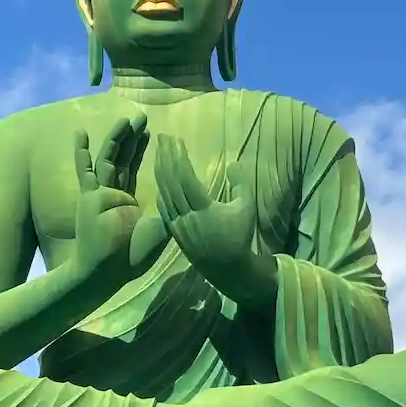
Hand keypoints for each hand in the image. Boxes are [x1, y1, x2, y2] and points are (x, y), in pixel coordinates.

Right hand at [70, 114, 166, 286]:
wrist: (109, 270)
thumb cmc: (132, 257)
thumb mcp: (160, 230)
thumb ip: (169, 212)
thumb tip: (190, 199)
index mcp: (127, 202)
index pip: (136, 170)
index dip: (142, 151)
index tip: (152, 134)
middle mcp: (112, 194)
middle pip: (123, 159)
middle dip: (132, 138)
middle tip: (141, 117)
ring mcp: (100, 194)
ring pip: (109, 158)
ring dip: (117, 138)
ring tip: (126, 119)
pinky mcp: (90, 196)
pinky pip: (85, 171)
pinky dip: (81, 152)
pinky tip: (79, 133)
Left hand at [154, 135, 271, 305]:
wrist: (227, 267)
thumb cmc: (239, 236)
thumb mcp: (246, 208)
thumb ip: (241, 184)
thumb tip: (233, 163)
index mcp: (204, 209)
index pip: (185, 178)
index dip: (178, 157)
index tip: (176, 141)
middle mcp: (187, 216)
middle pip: (171, 182)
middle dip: (166, 158)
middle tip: (163, 138)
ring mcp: (178, 225)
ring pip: (164, 193)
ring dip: (160, 171)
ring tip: (159, 153)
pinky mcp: (174, 232)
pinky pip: (163, 208)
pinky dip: (161, 191)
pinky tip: (159, 179)